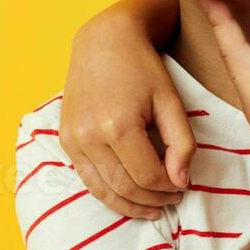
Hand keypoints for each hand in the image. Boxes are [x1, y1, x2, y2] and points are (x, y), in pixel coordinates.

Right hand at [60, 13, 194, 220]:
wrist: (104, 42)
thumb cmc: (144, 68)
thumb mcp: (171, 101)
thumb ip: (181, 143)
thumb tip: (182, 182)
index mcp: (119, 125)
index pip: (148, 176)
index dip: (170, 188)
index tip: (184, 187)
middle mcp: (90, 136)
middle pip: (125, 188)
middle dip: (152, 201)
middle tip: (172, 200)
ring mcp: (73, 140)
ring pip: (103, 191)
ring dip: (130, 206)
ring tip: (153, 208)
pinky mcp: (66, 140)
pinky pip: (87, 179)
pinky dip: (109, 193)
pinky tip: (128, 196)